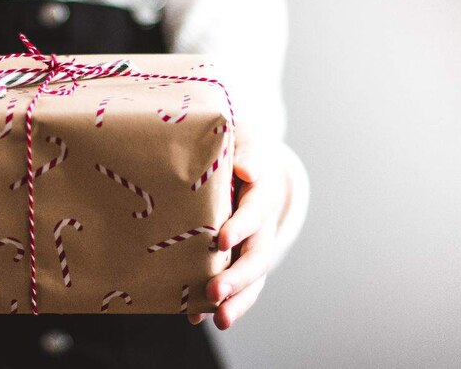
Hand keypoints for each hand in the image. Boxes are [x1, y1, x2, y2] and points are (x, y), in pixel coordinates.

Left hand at [189, 135, 287, 329]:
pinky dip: (219, 302)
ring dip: (237, 300)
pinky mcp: (237, 257)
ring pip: (251, 278)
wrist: (242, 160)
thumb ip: (246, 152)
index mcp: (264, 191)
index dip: (242, 225)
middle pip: (257, 254)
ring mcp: (252, 245)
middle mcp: (262, 224)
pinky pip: (235, 285)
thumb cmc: (236, 146)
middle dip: (238, 276)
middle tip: (214, 292)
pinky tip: (196, 317)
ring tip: (220, 320)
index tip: (222, 240)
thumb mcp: (242, 139)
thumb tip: (247, 170)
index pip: (256, 210)